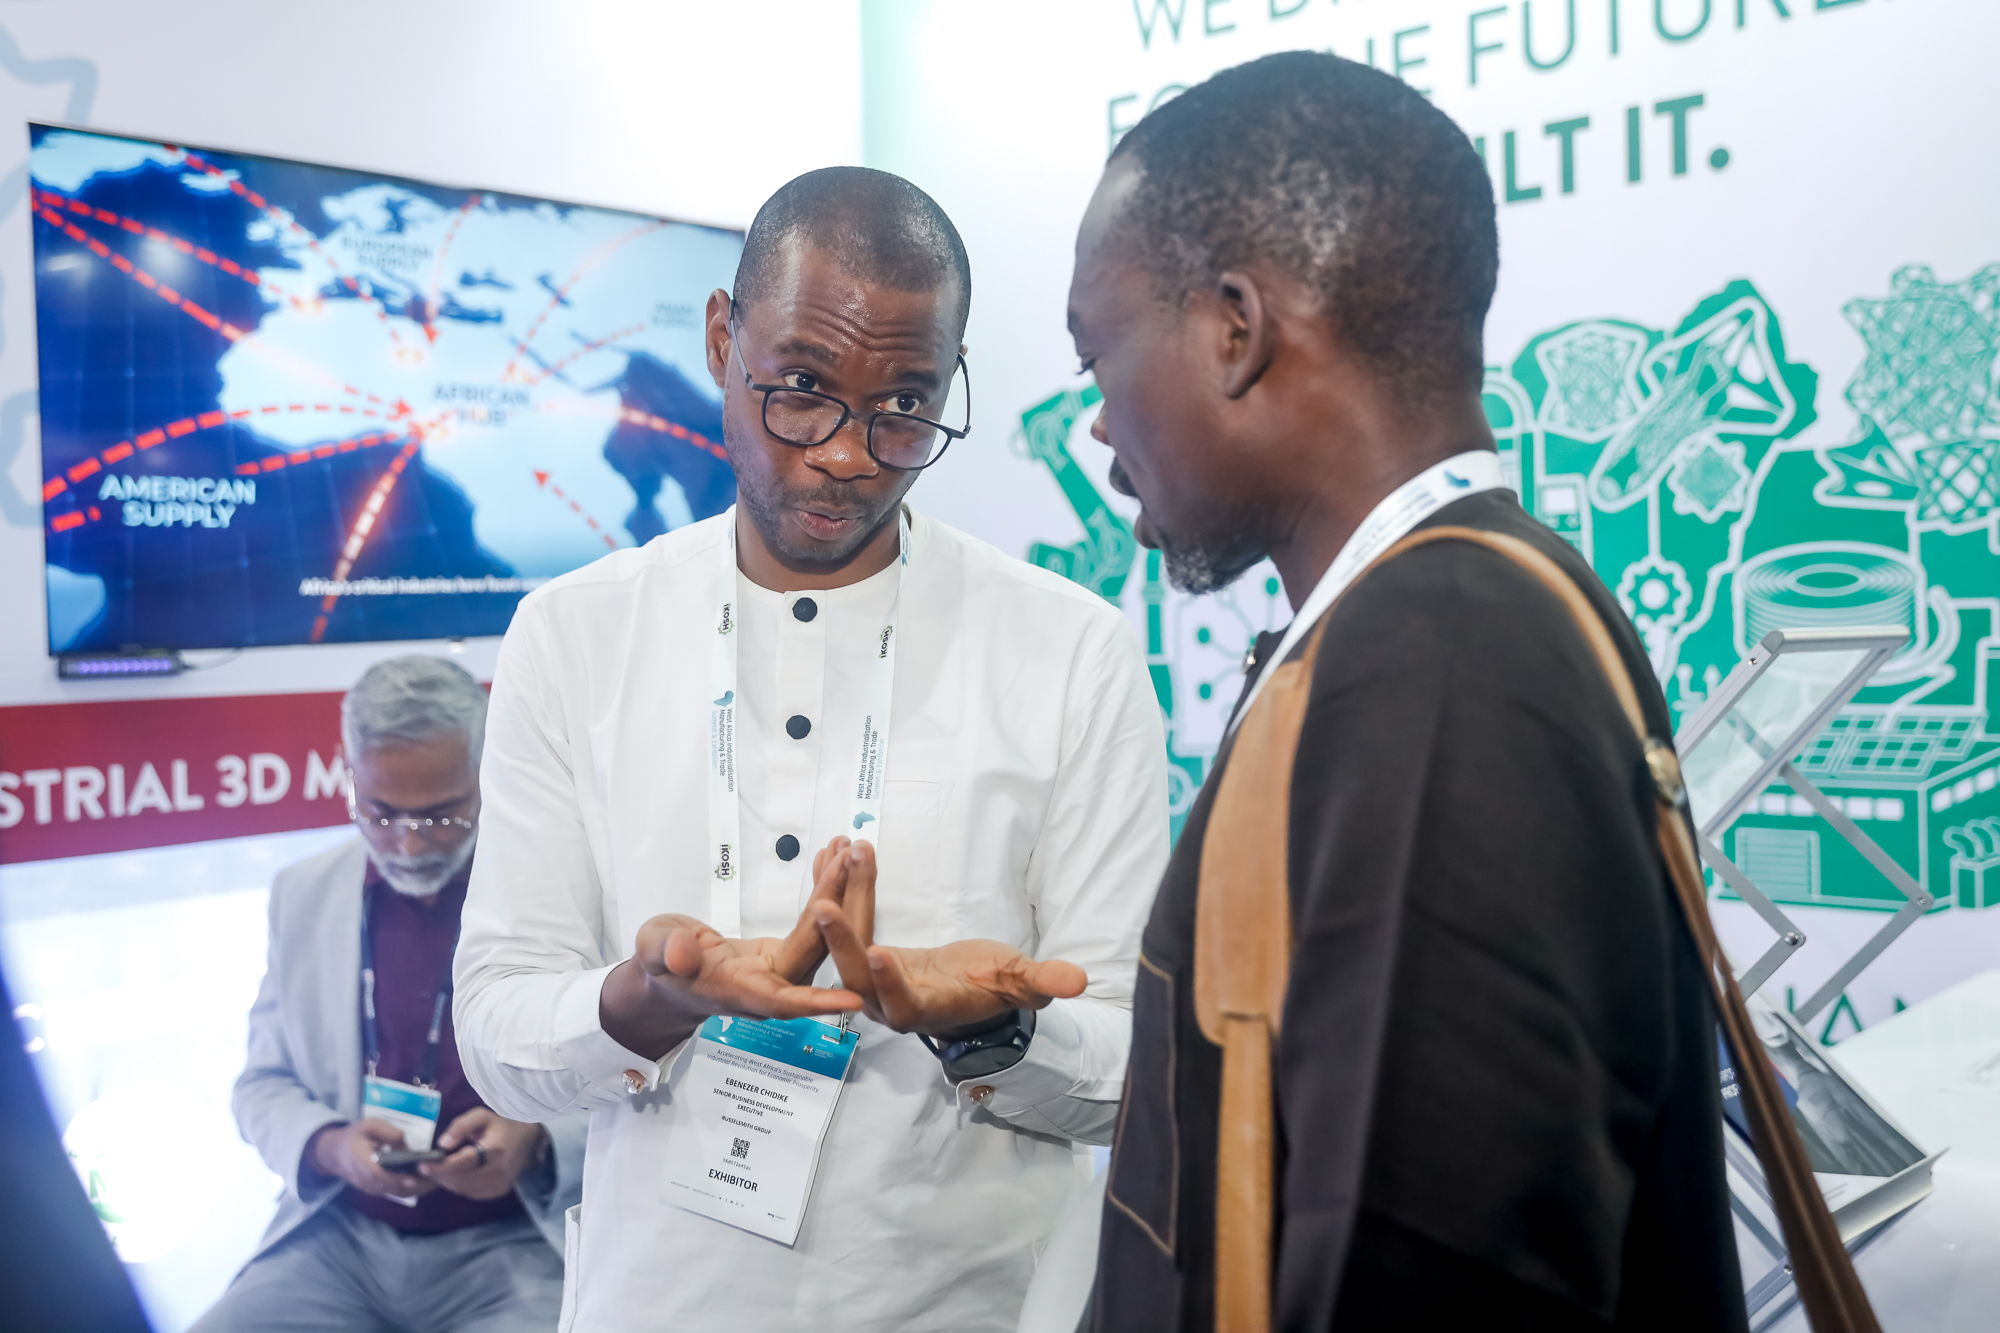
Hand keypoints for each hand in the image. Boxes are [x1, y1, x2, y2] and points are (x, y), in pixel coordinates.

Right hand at [309, 1119, 436, 1199]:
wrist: (332, 1153)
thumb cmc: (353, 1136)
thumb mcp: (370, 1125)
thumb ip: (390, 1133)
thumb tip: (408, 1147)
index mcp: (363, 1163)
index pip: (383, 1176)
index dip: (401, 1178)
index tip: (419, 1176)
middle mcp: (368, 1180)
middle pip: (396, 1188)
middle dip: (419, 1185)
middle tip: (439, 1177)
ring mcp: (371, 1188)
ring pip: (398, 1193)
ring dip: (418, 1188)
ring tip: (438, 1179)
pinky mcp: (375, 1189)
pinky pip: (395, 1191)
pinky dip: (411, 1188)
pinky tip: (425, 1179)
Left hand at [417, 1107, 547, 1200]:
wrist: (530, 1142)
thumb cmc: (503, 1126)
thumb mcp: (482, 1116)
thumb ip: (461, 1126)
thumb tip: (442, 1144)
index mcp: (496, 1149)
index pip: (463, 1162)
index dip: (441, 1166)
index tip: (422, 1165)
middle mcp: (499, 1170)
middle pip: (460, 1179)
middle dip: (439, 1175)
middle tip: (425, 1167)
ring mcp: (500, 1184)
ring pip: (463, 1189)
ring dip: (446, 1181)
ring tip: (438, 1170)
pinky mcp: (498, 1192)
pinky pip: (470, 1193)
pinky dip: (457, 1186)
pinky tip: (453, 1175)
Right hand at [599, 836, 865, 1058]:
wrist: (671, 969)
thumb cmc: (662, 963)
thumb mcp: (654, 953)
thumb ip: (665, 952)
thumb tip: (680, 954)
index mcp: (740, 991)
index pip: (783, 1000)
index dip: (817, 1001)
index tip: (855, 997)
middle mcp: (771, 983)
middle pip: (814, 950)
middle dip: (837, 905)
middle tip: (851, 862)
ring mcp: (783, 966)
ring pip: (822, 934)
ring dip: (838, 891)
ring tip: (850, 850)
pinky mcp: (788, 949)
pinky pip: (815, 921)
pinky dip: (823, 889)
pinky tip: (831, 859)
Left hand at [813, 841, 1087, 1035]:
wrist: (971, 987)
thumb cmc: (996, 986)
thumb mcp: (1020, 981)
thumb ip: (1042, 981)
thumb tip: (1077, 981)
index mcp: (927, 1011)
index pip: (902, 1004)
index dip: (890, 984)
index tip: (879, 953)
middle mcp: (891, 1001)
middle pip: (857, 976)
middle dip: (840, 940)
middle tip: (823, 904)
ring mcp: (872, 979)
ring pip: (847, 942)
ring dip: (841, 898)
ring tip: (840, 854)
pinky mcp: (865, 954)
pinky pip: (848, 920)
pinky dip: (844, 888)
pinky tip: (840, 852)